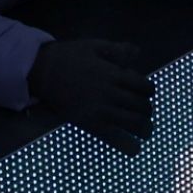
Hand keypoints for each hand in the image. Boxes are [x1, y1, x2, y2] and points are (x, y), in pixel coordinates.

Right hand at [27, 37, 153, 153]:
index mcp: (114, 74)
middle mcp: (112, 93)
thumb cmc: (69, 57)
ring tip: (145, 130)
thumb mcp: (95, 46)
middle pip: (143, 106)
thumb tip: (138, 53)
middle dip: (147, 110)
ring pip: (137, 124)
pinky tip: (134, 147)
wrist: (43, 72)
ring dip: (145, 129)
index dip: (149, 91)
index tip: (144, 93)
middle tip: (142, 111)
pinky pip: (118, 141)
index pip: (145, 87)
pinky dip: (130, 147)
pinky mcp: (93, 126)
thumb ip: (118, 50)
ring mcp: (103, 111)